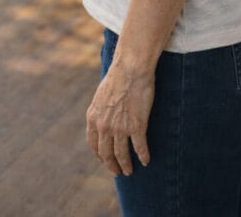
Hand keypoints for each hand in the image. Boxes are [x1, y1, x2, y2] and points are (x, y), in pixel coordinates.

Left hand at [86, 60, 154, 176]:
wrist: (131, 68)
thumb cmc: (119, 76)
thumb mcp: (101, 95)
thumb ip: (101, 109)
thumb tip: (104, 116)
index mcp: (93, 118)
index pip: (94, 144)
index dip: (100, 155)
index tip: (105, 160)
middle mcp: (104, 126)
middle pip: (106, 154)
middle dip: (112, 165)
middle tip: (118, 171)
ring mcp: (120, 128)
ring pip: (122, 154)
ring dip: (126, 165)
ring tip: (130, 170)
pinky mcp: (137, 126)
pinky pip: (140, 147)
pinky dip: (143, 156)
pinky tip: (146, 160)